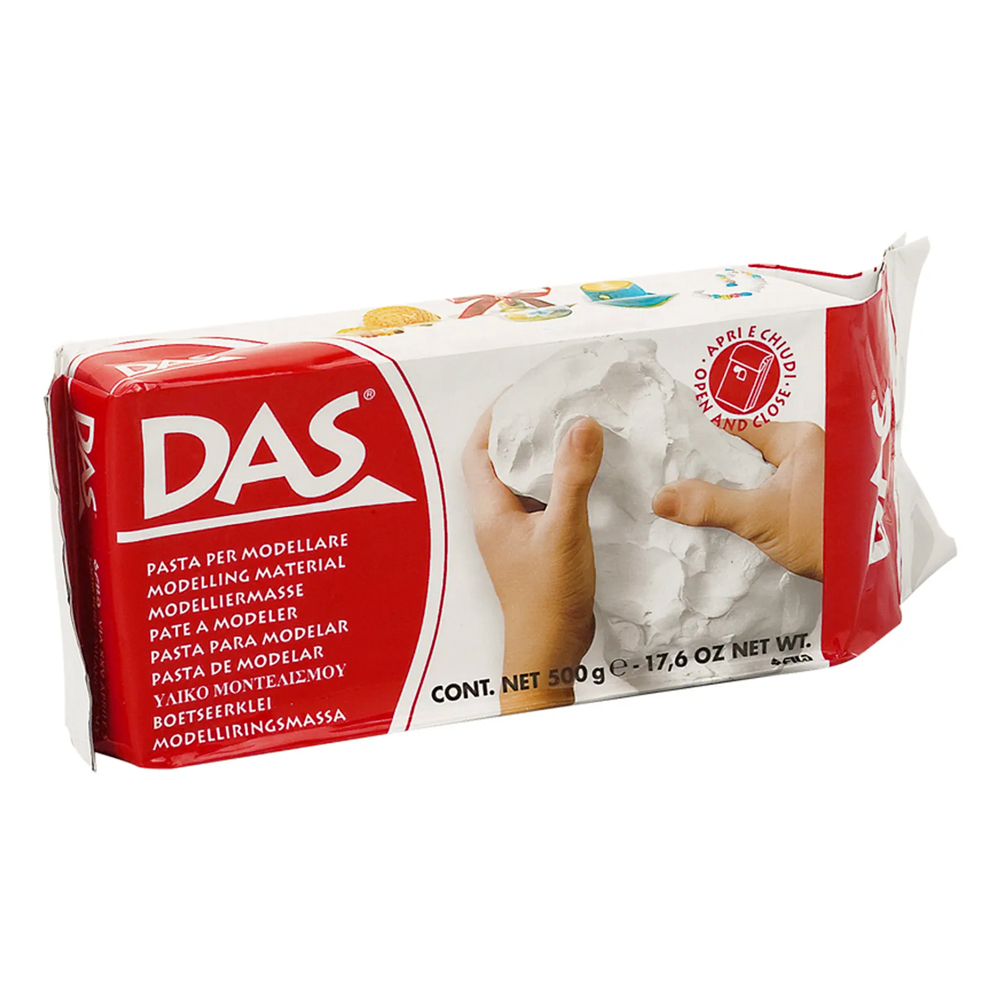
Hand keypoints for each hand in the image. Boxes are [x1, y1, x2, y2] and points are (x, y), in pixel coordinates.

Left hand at [462, 408, 603, 712]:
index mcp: (490, 510)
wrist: (550, 648)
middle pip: (499, 463)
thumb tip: (580, 423)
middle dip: (520, 433)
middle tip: (551, 408)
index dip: (493, 419)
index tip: (520, 394)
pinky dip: (558, 485)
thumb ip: (573, 476)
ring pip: (523, 485)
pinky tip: (584, 479)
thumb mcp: (564, 528)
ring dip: (541, 459)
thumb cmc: (548, 594)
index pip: (478, 451)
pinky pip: (542, 504)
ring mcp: (515, 535)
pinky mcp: (535, 548)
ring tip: (570, 434)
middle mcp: (497, 519)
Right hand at [652, 421, 824, 580]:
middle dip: (715, 469)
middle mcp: (811, 448)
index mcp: (800, 437)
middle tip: (680, 482)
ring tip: (698, 501)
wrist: (865, 576)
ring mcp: (814, 474)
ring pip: (757, 474)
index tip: (674, 454)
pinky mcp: (814, 499)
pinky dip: (749, 503)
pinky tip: (730, 517)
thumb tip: (661, 497)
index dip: (704, 440)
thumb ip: (709, 505)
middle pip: (745, 452)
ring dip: (732, 489)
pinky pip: (769, 492)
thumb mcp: (759, 518)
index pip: (738, 429)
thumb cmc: (825, 536)